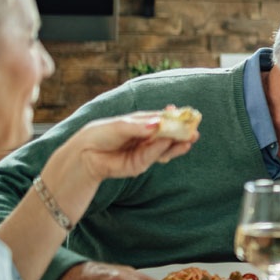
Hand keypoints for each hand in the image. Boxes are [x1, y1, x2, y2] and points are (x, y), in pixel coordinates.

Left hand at [63, 111, 197, 181]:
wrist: (85, 155)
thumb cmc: (100, 134)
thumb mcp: (120, 125)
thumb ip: (138, 126)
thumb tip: (157, 124)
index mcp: (142, 123)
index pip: (162, 119)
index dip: (174, 117)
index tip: (187, 114)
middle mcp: (146, 137)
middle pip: (167, 134)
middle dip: (181, 132)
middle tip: (194, 130)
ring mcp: (144, 151)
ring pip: (165, 147)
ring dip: (178, 144)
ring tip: (190, 139)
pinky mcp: (140, 164)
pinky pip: (155, 156)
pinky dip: (164, 151)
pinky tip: (174, 145)